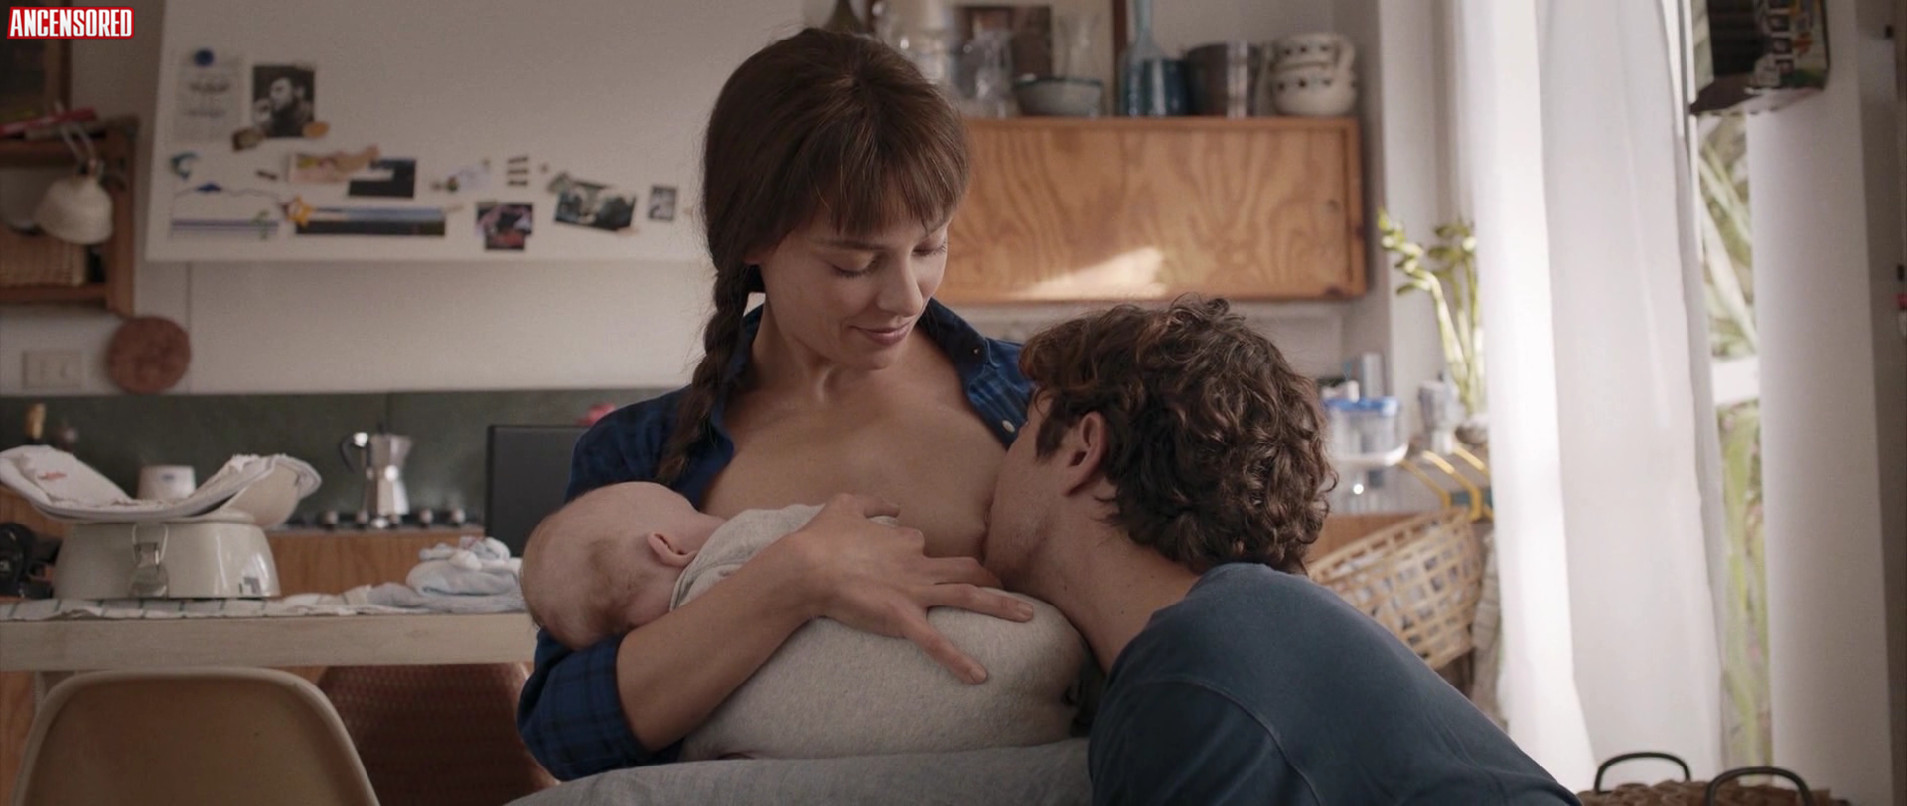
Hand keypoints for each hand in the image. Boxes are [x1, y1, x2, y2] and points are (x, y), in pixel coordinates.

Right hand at [769, 493, 1035, 683]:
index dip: (929, 558)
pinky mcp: (902, 617)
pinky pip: (936, 642)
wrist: (805, 565)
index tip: (925, 570)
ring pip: (969, 597)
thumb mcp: (844, 505)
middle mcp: (918, 564)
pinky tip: (980, 677)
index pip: (928, 548)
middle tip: (1009, 593)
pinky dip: (959, 660)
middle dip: (991, 580)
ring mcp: (914, 591)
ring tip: (1028, 617)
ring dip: (1002, 606)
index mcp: (905, 541)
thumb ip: (872, 503)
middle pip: (967, 570)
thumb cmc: (820, 538)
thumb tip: (893, 504)